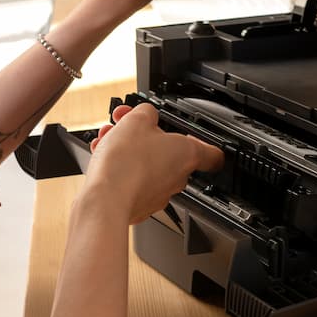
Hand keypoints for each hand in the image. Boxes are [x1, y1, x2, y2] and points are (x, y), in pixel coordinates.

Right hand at [84, 103, 223, 224]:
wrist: (106, 198)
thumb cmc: (126, 163)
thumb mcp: (137, 120)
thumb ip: (146, 112)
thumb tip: (146, 114)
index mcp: (187, 154)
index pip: (213, 155)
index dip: (207, 143)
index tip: (197, 136)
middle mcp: (177, 178)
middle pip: (169, 152)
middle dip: (146, 136)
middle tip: (129, 126)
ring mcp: (159, 194)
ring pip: (147, 165)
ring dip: (129, 150)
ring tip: (109, 139)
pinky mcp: (139, 205)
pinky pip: (132, 181)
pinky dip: (120, 169)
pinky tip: (103, 158)